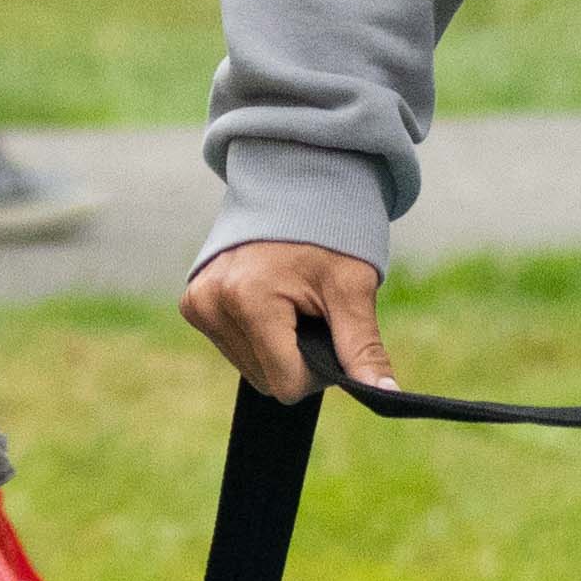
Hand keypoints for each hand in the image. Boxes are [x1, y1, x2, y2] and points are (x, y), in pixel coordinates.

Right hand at [184, 235, 396, 400]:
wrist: (296, 186)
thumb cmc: (329, 233)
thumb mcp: (352, 288)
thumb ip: (362, 347)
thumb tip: (388, 393)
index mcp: (249, 298)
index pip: (286, 384)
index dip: (318, 370)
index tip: (331, 329)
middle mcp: (212, 301)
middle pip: (265, 380)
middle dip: (296, 358)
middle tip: (312, 310)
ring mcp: (197, 302)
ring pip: (248, 367)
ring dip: (276, 347)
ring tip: (290, 300)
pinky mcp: (192, 302)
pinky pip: (231, 347)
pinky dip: (256, 335)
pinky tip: (269, 299)